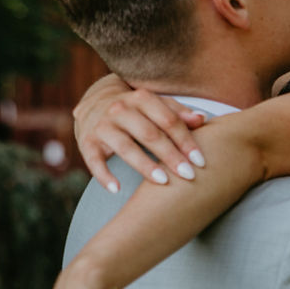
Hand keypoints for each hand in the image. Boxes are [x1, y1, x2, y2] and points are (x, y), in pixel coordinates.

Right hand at [73, 73, 206, 191]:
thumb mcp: (156, 105)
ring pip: (125, 147)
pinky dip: (104, 175)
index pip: (168, 120)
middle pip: (150, 134)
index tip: (200, 161)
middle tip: (189, 175)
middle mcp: (121, 109)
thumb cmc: (137, 109)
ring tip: (163, 182)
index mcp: (142, 99)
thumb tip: (202, 119)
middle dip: (170, 155)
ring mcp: (103, 125)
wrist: (95, 103)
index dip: (186, 141)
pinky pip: (94, 160)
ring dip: (145, 165)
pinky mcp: (87, 141)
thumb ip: (178, 113)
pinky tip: (116, 189)